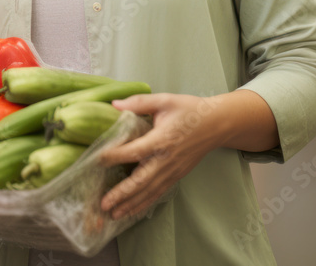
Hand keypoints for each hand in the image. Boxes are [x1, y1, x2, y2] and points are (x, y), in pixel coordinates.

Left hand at [98, 89, 278, 220]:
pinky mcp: (177, 176)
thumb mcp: (164, 100)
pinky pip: (159, 193)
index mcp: (162, 139)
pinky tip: (132, 211)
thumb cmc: (189, 109)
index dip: (116, 156)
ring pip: (149, 191)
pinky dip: (145, 204)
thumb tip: (114, 104)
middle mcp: (166, 159)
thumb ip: (139, 102)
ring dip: (131, 204)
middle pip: (142, 180)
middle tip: (104, 204)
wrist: (217, 124)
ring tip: (114, 215)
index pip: (135, 150)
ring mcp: (173, 171)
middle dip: (122, 194)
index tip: (98, 160)